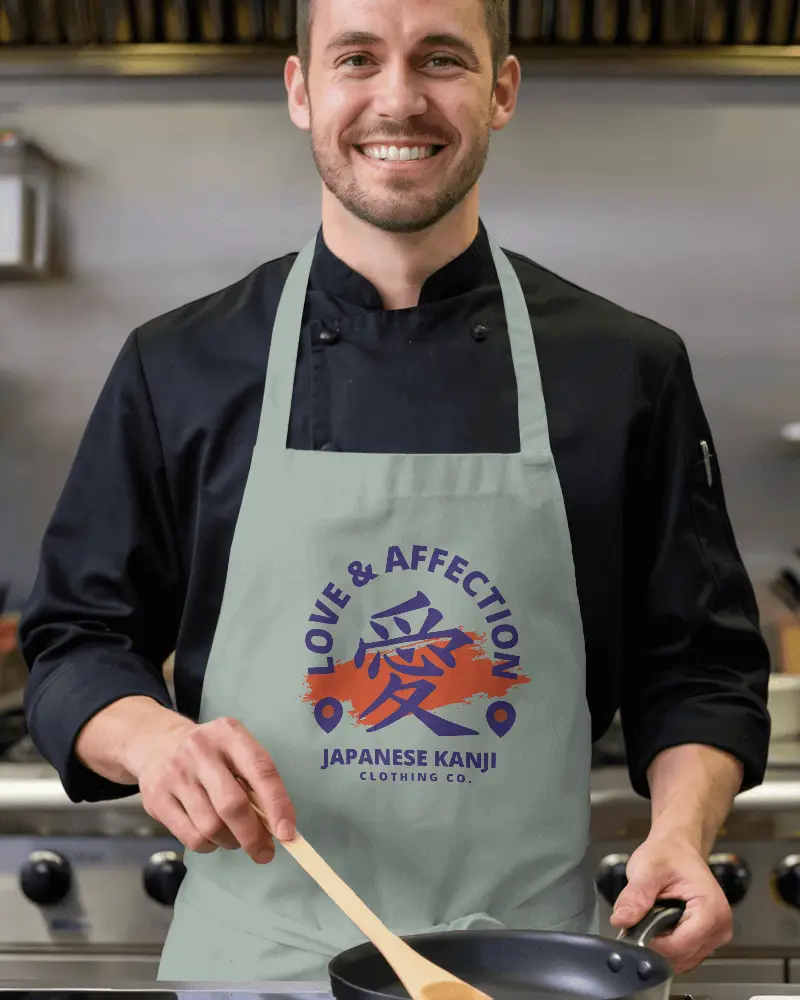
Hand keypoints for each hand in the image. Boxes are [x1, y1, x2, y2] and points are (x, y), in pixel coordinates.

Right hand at [125, 712, 295, 863]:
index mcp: (229, 733)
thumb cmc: (210, 754)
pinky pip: (191, 837)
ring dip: (231, 842)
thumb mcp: (234, 749)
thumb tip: (279, 826)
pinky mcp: (157, 799)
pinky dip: (209, 845)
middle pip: (232, 805)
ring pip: (211, 827)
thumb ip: (256, 780)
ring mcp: (175, 774)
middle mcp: (200, 750)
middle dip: (253, 836)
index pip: (261, 769)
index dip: (278, 804)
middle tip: (264, 852)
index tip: (287, 833)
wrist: (157, 744)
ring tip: (235, 838)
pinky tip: (213, 836)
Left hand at [609, 835, 731, 973]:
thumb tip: (620, 920)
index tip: (634, 931)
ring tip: (650, 919)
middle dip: (656, 945)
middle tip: (639, 921)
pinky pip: (685, 954)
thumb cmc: (668, 853)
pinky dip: (668, 946)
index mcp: (711, 909)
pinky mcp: (707, 939)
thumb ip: (635, 897)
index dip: (653, 944)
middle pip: (682, 956)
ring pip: (683, 959)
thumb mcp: (647, 869)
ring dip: (662, 946)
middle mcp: (720, 927)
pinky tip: (659, 925)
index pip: (680, 946)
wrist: (678, 847)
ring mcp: (716, 936)